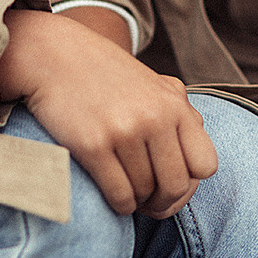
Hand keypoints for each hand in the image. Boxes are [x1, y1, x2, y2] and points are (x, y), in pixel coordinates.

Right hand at [0, 9, 216, 219]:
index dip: (189, 181)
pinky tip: (110, 188)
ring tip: (124, 183)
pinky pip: (120, 197)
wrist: (53, 54)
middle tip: (147, 197)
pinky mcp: (94, 145)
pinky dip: (119, 203)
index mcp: (173, 102)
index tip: (169, 179)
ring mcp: (124, 130)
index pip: (205, 165)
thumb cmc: (103, 73)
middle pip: (176, 187)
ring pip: (145, 194)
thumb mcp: (151, 84)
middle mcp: (154, 116)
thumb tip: (199, 163)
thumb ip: (180, 115)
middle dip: (162, 200)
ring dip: (135, 198)